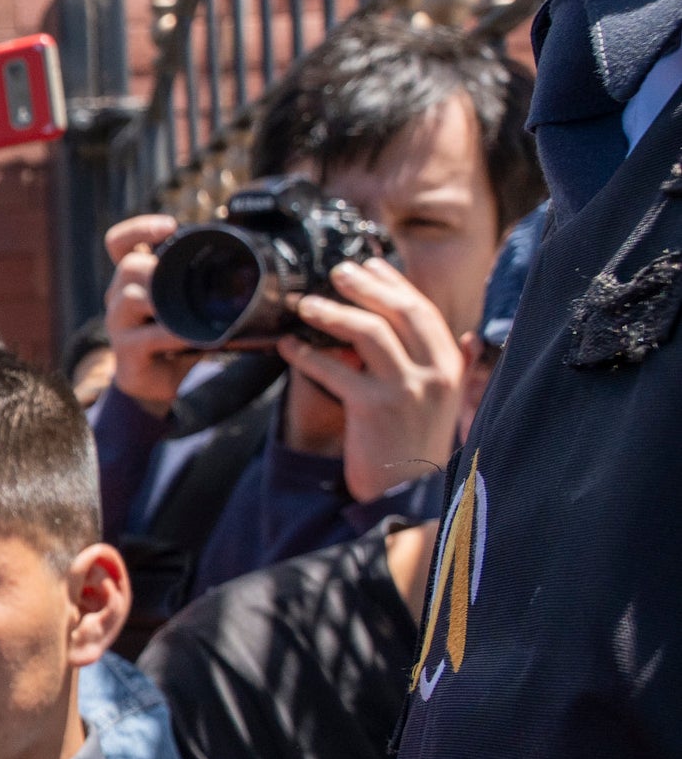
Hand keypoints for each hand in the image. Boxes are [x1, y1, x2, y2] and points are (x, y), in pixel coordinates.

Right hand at [103, 214, 202, 414]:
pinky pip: (146, 338)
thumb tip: (263, 261)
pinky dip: (171, 335)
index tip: (170, 227)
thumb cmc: (177, 338)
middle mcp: (120, 297)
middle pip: (129, 266)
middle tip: (185, 277)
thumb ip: (204, 284)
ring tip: (188, 310)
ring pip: (132, 298)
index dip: (140, 229)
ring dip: (164, 301)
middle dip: (158, 267)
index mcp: (134, 280)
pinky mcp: (126, 352)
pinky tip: (189, 338)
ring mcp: (119, 325)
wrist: (158, 384)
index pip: (120, 242)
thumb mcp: (188, 306)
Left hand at [281, 257, 464, 503]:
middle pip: (400, 311)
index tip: (371, 264)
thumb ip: (458, 368)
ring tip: (306, 304)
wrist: (409, 494)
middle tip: (337, 271)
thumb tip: (470, 337)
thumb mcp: (449, 404)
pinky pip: (335, 370)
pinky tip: (288, 347)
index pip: (423, 311)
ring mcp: (406, 389)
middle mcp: (434, 373)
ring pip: (369, 332)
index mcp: (451, 367)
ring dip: (333, 312)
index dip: (395, 284)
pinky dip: (307, 355)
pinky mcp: (374, 408)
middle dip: (367, 285)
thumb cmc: (420, 446)